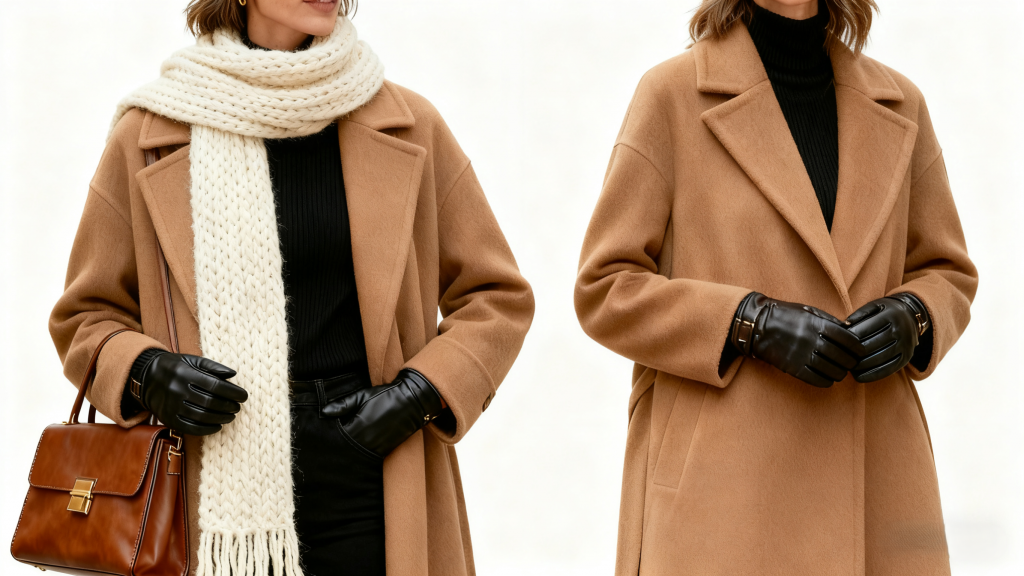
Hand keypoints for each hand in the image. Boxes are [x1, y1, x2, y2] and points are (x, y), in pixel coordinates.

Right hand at [132, 351, 247, 435]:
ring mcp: (171, 406)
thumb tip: (233, 375)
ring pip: (201, 416)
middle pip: (210, 402)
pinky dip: (206, 429)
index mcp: (185, 373)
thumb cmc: (175, 367)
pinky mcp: (167, 419)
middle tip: (237, 407)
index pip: (215, 385)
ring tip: (231, 416)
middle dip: (228, 406)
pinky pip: (190, 428)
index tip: (243, 396)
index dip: (232, 392)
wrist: (146, 377)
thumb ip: (212, 366)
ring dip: (220, 418)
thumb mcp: (192, 360)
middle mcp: (177, 390)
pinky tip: (217, 426)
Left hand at [322, 369, 443, 457]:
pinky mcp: (383, 451)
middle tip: (326, 442)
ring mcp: (375, 448)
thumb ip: (342, 405)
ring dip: (347, 449)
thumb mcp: (363, 395)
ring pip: (354, 454)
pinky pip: (366, 455)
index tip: (321, 430)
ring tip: (341, 443)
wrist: (412, 402)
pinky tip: (356, 444)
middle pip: (343, 448)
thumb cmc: (386, 396)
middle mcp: (365, 441)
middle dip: (335, 445)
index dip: (328, 433)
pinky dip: (359, 451)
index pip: (335, 436)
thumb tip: (323, 412)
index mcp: (357, 427)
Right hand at [730, 293, 865, 387]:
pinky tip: (829, 380)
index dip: (857, 347)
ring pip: (830, 369)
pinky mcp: (792, 367)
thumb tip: (850, 330)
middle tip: (853, 364)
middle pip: (841, 356)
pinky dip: (826, 381)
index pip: (847, 339)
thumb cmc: (785, 315)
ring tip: (841, 372)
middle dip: (851, 362)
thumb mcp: (808, 310)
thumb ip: (829, 320)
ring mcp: (801, 354)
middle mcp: (811, 339)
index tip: (860, 352)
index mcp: (816, 324)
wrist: (757, 325)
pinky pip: (815, 378)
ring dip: (840, 373)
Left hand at [846, 294, 929, 382]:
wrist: (912, 316)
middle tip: (838, 358)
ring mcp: (905, 345)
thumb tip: (844, 326)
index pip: (866, 328)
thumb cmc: (885, 311)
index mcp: (891, 315)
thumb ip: (859, 314)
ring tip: (846, 367)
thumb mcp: (874, 306)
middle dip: (852, 353)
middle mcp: (900, 331)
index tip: (836, 343)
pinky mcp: (906, 358)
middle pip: (871, 345)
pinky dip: (872, 375)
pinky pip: (888, 369)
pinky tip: (859, 377)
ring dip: (860, 366)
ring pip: (878, 359)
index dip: (850, 337)